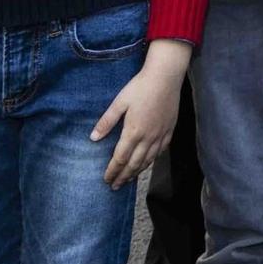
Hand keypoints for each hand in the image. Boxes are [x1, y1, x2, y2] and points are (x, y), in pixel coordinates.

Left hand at [91, 39, 190, 189]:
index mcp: (133, 132)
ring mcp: (160, 135)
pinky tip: (147, 163)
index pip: (120, 158)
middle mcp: (148, 138)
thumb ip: (106, 122)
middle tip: (115, 186)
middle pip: (134, 164)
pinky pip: (160, 152)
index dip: (113, 171)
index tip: (106, 180)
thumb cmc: (140, 87)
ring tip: (129, 179)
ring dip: (137, 172)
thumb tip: (93, 138)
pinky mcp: (169, 130)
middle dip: (124, 176)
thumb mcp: (119, 102)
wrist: (165, 77)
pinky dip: (152, 161)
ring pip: (148, 160)